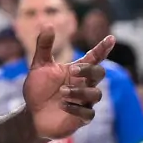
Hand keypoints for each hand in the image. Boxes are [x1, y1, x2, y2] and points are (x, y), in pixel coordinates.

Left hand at [22, 27, 111, 141]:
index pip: (94, 57)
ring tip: (61, 93)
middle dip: (88, 70)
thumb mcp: (38, 66)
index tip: (111, 37)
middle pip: (99, 73)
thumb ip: (44, 46)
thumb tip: (48, 24)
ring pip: (96, 94)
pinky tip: (62, 106)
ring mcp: (84, 101)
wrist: (32, 114)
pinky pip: (88, 113)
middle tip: (72, 71)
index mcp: (76, 70)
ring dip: (78, 92)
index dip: (103, 48)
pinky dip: (76, 108)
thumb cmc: (38, 89)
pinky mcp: (82, 118)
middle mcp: (83, 84)